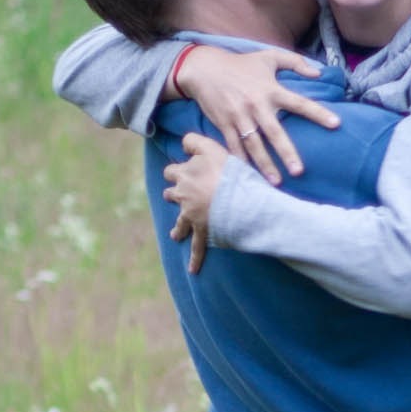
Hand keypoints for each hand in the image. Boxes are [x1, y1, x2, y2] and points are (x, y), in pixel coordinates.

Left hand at [163, 133, 228, 272]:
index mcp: (185, 174)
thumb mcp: (212, 147)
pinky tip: (192, 270)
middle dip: (175, 194)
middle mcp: (184, 194)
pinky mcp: (202, 230)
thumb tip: (183, 142)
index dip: (179, 169)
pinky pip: (197, 247)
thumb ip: (195, 141)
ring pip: (179, 222)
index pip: (172, 170)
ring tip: (176, 233)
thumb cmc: (229, 171)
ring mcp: (191, 214)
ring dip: (178, 227)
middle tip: (181, 195)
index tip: (185, 170)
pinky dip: (195, 259)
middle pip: (171, 193)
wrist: (238, 199)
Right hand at [172, 46, 337, 183]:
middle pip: (275, 132)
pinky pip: (234, 147)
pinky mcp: (224, 124)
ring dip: (265, 165)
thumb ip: (296, 62)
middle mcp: (256, 105)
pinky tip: (249, 176)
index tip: (335, 124)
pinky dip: (241, 162)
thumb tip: (319, 74)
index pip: (299, 103)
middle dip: (287, 153)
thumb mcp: (269, 56)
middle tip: (298, 171)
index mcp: (271, 89)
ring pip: (254, 145)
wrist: (205, 68)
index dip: (318, 113)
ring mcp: (239, 116)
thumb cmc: (241, 63)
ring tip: (276, 183)